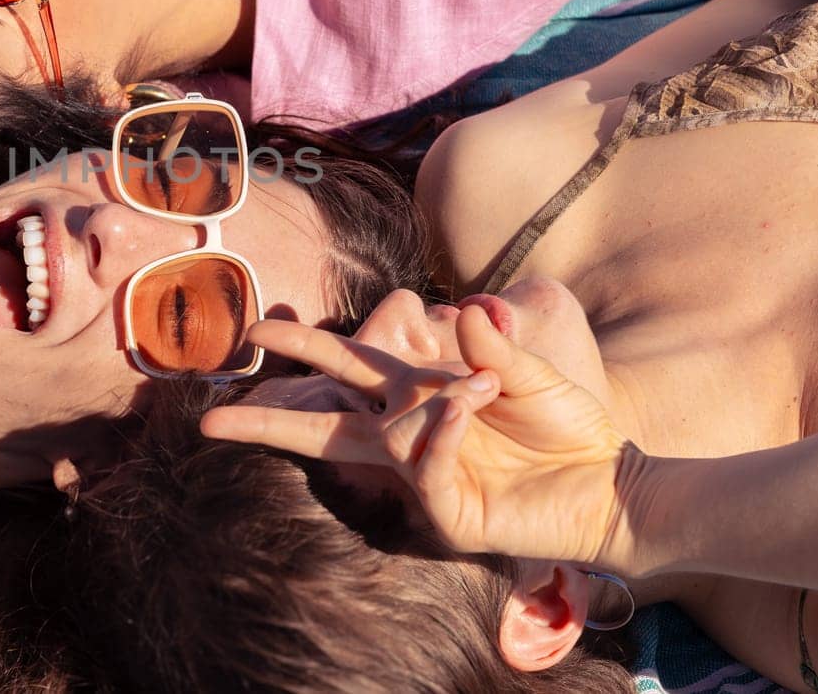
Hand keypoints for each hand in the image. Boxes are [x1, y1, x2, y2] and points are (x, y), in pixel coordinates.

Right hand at [202, 307, 632, 566]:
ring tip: (485, 392)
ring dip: (425, 405)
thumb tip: (468, 308)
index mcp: (417, 391)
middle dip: (269, 417)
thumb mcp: (531, 375)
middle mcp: (408, 430)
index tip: (253, 332)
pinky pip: (425, 461)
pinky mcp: (448, 509)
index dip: (300, 347)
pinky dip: (441, 429)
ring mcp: (423, 473)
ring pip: (380, 437)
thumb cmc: (568, 428)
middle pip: (323, 423)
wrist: (607, 484)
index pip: (346, 365)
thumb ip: (494, 347)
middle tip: (210, 418)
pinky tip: (471, 404)